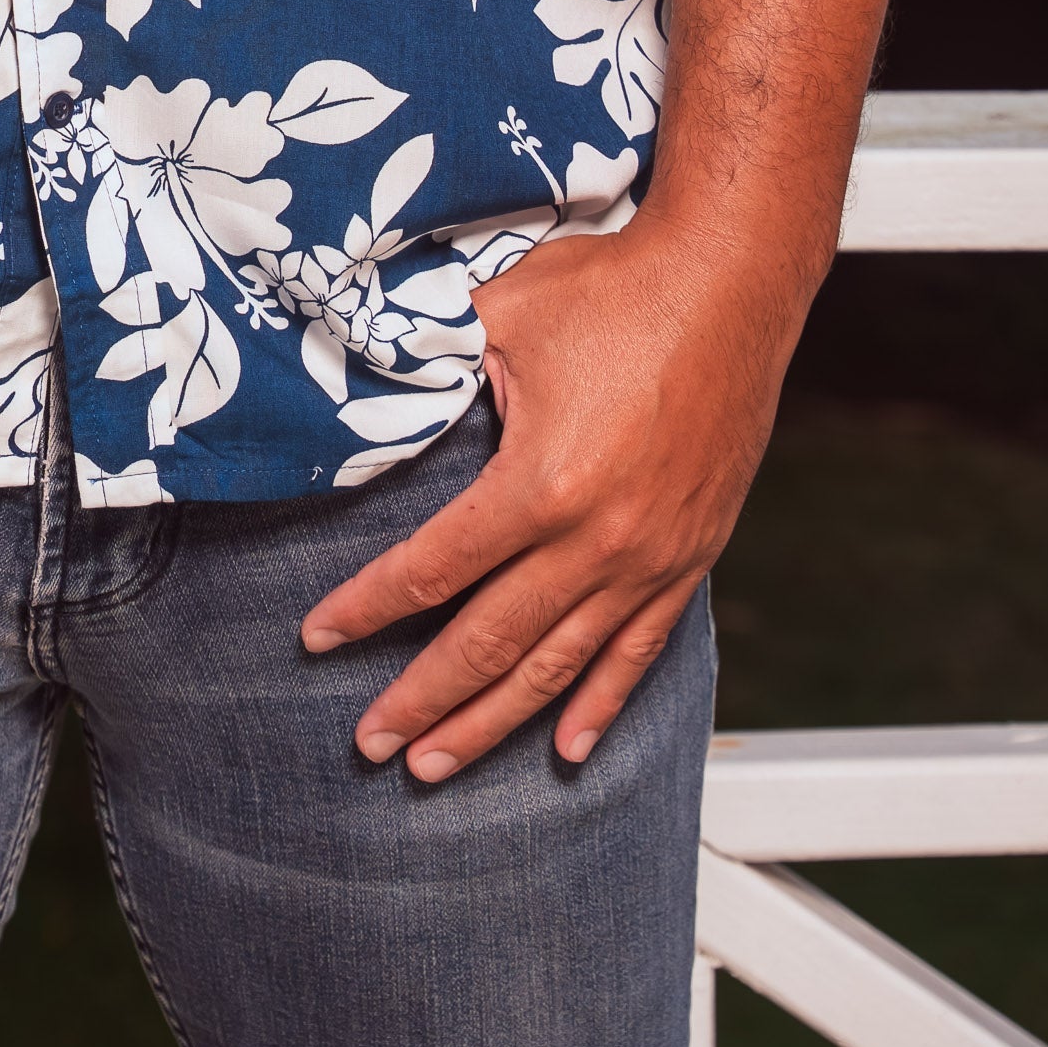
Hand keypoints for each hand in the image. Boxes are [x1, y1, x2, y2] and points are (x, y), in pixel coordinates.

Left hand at [298, 224, 787, 781]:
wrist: (731, 282)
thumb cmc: (611, 287)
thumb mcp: (500, 313)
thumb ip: (430, 362)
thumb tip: (359, 387)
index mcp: (540, 485)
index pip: (432, 570)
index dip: (367, 609)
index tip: (316, 638)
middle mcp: (596, 542)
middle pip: (490, 643)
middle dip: (421, 700)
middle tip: (368, 745)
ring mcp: (649, 560)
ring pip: (558, 668)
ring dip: (492, 723)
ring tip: (436, 764)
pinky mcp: (689, 557)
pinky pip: (638, 652)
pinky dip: (599, 705)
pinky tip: (569, 750)